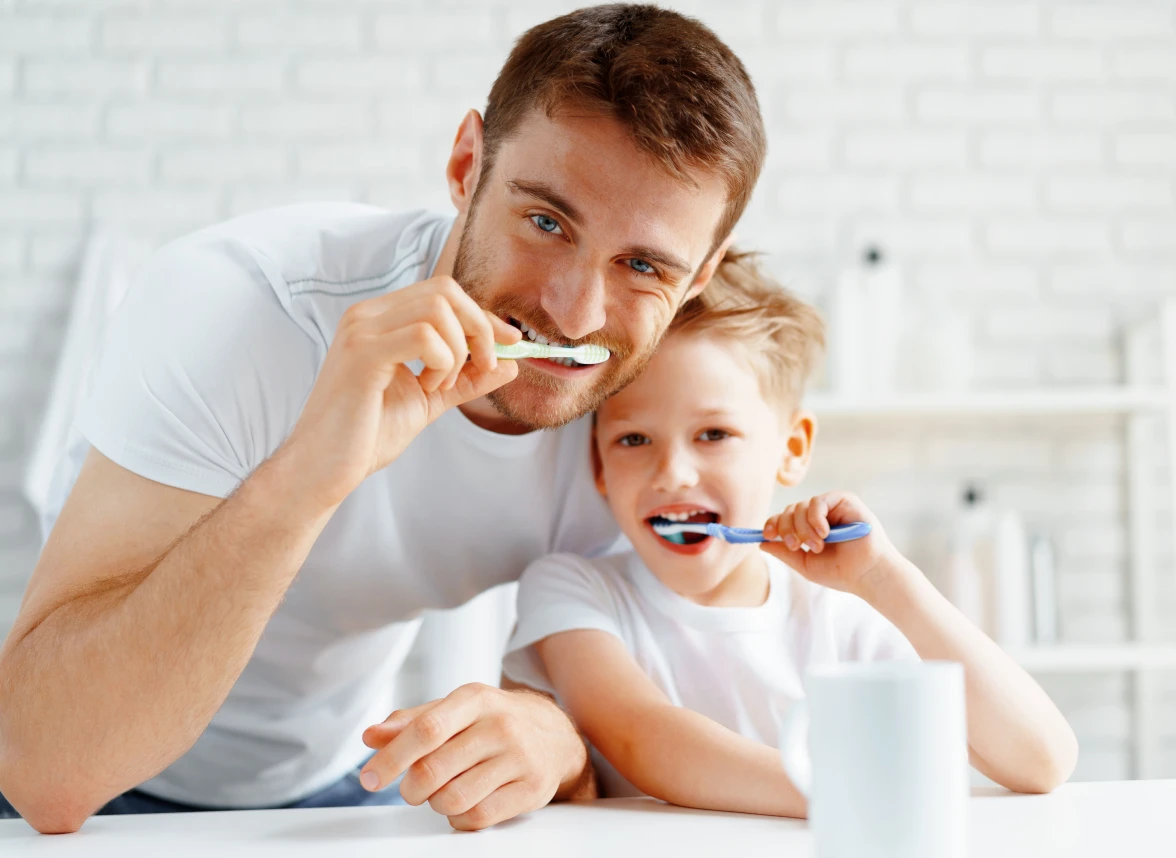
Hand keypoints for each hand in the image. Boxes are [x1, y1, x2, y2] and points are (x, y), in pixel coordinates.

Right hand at [278, 276, 520, 508]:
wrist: (324, 468)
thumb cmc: (366, 435)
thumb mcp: (429, 400)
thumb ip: (467, 379)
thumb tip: (512, 364)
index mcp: (380, 319)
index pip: (443, 295)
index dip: (483, 315)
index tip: (511, 343)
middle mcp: (367, 315)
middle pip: (444, 290)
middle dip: (479, 326)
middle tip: (484, 365)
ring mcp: (361, 330)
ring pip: (438, 309)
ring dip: (458, 350)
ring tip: (440, 385)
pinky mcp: (362, 353)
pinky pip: (424, 336)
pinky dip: (442, 363)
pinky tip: (427, 388)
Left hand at [359, 684, 588, 830]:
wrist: (555, 735)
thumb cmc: (494, 721)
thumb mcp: (456, 710)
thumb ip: (412, 721)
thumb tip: (372, 736)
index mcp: (475, 699)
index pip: (426, 729)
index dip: (391, 757)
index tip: (369, 778)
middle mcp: (500, 725)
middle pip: (433, 770)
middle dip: (411, 789)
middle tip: (412, 789)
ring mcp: (519, 758)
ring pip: (453, 799)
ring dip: (436, 803)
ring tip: (444, 792)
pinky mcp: (531, 789)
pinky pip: (478, 818)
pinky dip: (460, 818)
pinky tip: (465, 804)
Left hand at [761, 491, 899, 595]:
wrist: (868, 575)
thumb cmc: (841, 572)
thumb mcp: (805, 564)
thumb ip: (784, 553)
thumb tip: (761, 543)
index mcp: (810, 529)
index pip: (784, 519)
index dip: (773, 524)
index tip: (767, 536)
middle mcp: (820, 515)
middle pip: (790, 510)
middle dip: (787, 528)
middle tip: (797, 547)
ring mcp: (832, 506)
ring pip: (801, 506)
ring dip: (803, 528)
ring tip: (817, 546)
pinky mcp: (844, 500)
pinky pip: (818, 501)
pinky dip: (816, 518)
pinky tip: (824, 534)